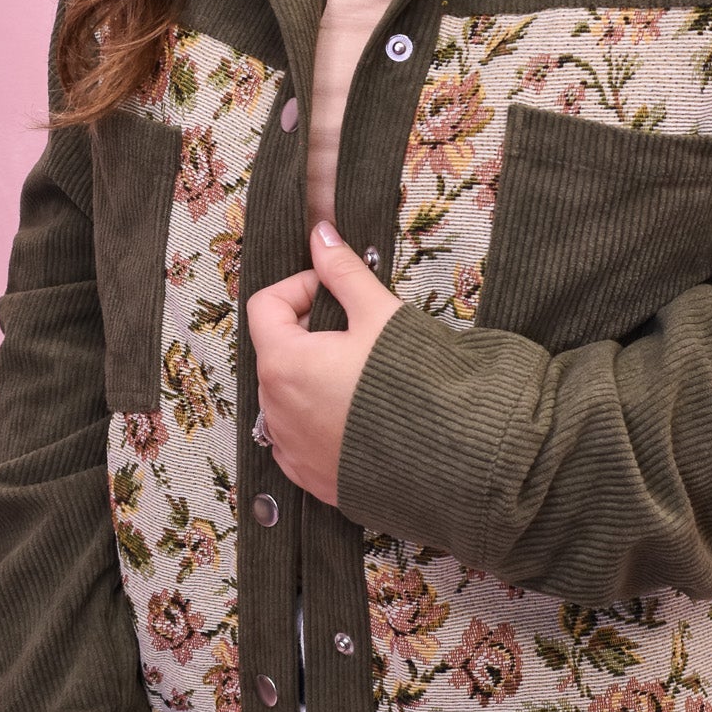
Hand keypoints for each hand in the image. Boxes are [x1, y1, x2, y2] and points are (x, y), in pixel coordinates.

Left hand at [246, 221, 401, 508]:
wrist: (446, 459)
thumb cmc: (411, 385)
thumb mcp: (380, 315)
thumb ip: (343, 272)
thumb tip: (321, 235)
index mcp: (283, 362)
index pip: (265, 305)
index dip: (300, 287)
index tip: (335, 292)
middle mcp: (274, 408)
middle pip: (276, 350)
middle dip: (310, 332)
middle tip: (356, 330)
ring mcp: (290, 447)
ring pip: (287, 394)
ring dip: (313, 375)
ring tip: (361, 374)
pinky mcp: (309, 475)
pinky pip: (299, 436)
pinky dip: (318, 418)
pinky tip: (356, 413)